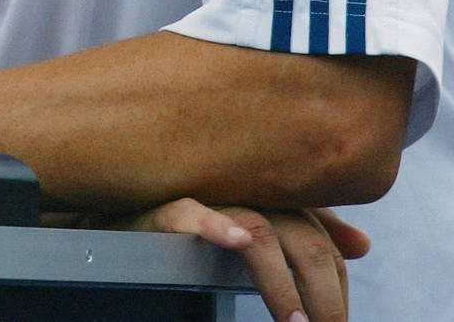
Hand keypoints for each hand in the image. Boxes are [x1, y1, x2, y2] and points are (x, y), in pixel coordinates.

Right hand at [110, 198, 366, 321]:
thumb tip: (363, 244)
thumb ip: (307, 230)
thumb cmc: (199, 222)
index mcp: (274, 196)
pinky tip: (239, 241)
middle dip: (324, 295)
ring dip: (283, 285)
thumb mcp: (260, 226)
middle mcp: (248, 190)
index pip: (323, 242)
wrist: (122, 213)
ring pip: (263, 232)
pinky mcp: (167, 208)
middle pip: (305, 240)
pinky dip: (217, 224)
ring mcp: (209, 196)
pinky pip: (193, 213)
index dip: (336, 287)